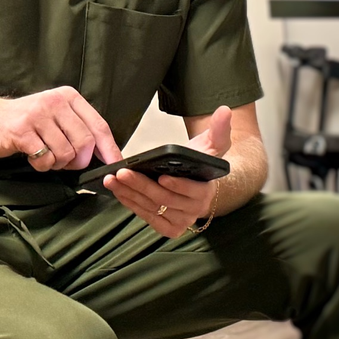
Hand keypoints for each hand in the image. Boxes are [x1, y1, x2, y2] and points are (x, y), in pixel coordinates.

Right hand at [0, 85, 117, 170]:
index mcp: (68, 97)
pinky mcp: (22, 131)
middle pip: (85, 143)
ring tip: (45, 155)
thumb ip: (78, 129)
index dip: (110, 149)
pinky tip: (32, 156)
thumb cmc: (24, 122)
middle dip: (79, 160)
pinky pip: (45, 159)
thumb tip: (106, 154)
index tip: (116, 165)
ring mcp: (37, 115)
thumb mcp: (55, 116)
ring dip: (58, 163)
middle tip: (65, 162)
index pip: (99, 126)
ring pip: (66, 153)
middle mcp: (54, 102)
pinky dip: (42, 165)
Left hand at [105, 107, 231, 239]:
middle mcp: (195, 210)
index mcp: (207, 191)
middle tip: (123, 173)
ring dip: (130, 194)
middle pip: (166, 199)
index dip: (178, 185)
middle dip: (142, 185)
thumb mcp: (212, 144)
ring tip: (113, 179)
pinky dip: (131, 204)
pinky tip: (119, 191)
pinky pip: (147, 217)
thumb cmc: (200, 163)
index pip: (193, 191)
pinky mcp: (168, 228)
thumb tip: (224, 111)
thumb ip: (219, 128)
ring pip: (153, 208)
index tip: (162, 176)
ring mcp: (181, 221)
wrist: (198, 184)